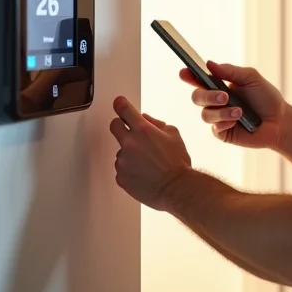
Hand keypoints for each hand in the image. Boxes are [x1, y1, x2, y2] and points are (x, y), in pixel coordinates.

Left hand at [109, 96, 191, 210]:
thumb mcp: (173, 134)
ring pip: (120, 150)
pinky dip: (129, 169)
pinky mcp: (120, 176)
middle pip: (114, 126)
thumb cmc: (177, 163)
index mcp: (143, 130)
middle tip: (132, 133)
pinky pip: (121, 168)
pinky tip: (144, 173)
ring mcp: (123, 161)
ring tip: (147, 163)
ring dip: (129, 152)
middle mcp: (129, 143)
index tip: (119, 103)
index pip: (124, 109)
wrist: (176, 188)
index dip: (120, 104)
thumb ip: (156, 123)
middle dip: (121, 126)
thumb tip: (144, 119)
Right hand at [180, 61, 286, 149]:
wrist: (279, 121)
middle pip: (196, 97)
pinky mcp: (223, 133)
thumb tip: (209, 64)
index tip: (184, 72)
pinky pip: (215, 128)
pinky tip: (238, 121)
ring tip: (239, 111)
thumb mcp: (251, 78)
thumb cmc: (266, 98)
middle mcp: (215, 101)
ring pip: (205, 114)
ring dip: (221, 112)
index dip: (189, 76)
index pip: (198, 79)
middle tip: (224, 96)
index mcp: (219, 85)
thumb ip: (231, 71)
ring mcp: (218, 118)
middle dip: (207, 95)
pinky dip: (225, 123)